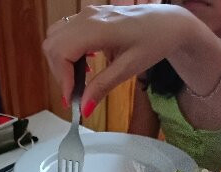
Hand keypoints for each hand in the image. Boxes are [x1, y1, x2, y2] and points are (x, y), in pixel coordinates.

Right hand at [42, 4, 192, 115]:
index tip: (71, 100)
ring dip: (60, 63)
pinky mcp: (89, 17)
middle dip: (59, 73)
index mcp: (97, 28)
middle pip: (53, 45)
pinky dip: (67, 53)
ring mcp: (87, 14)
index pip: (61, 52)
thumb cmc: (154, 41)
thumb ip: (103, 86)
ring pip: (55, 38)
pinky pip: (66, 33)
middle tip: (75, 94)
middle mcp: (87, 17)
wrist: (168, 24)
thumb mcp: (129, 68)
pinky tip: (84, 67)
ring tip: (79, 81)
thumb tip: (84, 108)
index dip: (62, 79)